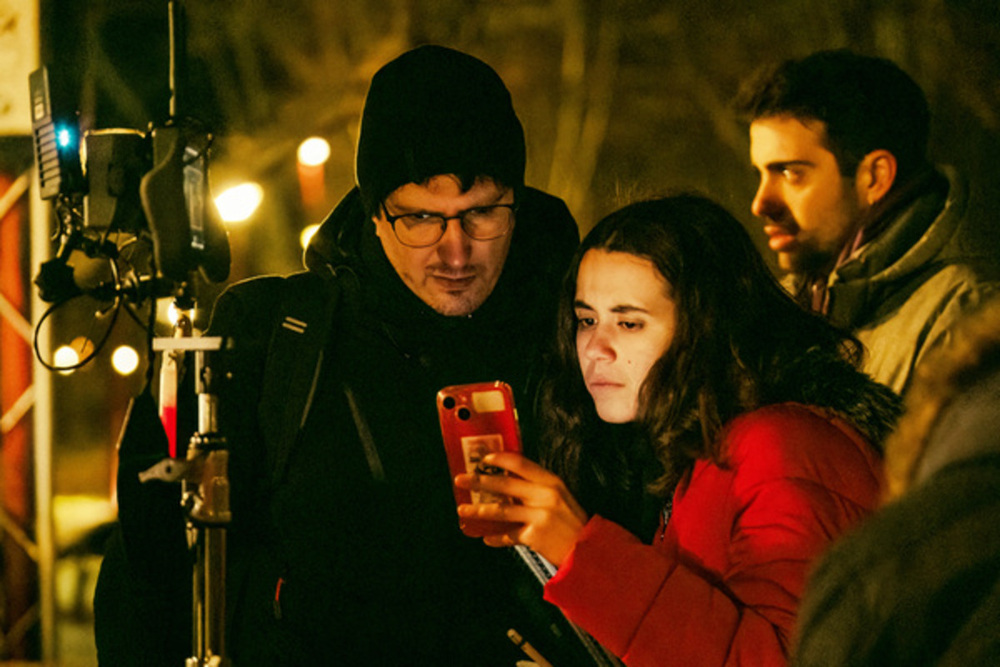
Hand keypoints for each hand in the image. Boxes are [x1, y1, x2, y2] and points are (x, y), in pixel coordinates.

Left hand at [454, 452, 587, 565]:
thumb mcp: (560, 497)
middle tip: (460, 480)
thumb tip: (506, 481)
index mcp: (551, 482)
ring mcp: (539, 516)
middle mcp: (544, 496)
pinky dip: (496, 537)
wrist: (587, 550)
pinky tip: (486, 538)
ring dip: (479, 510)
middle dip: (479, 481)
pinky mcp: (534, 536)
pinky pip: (508, 535)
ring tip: (463, 510)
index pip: (521, 463)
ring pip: (501, 510)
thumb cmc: (571, 522)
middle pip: (505, 484)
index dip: (500, 459)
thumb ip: (537, 488)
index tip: (484, 459)